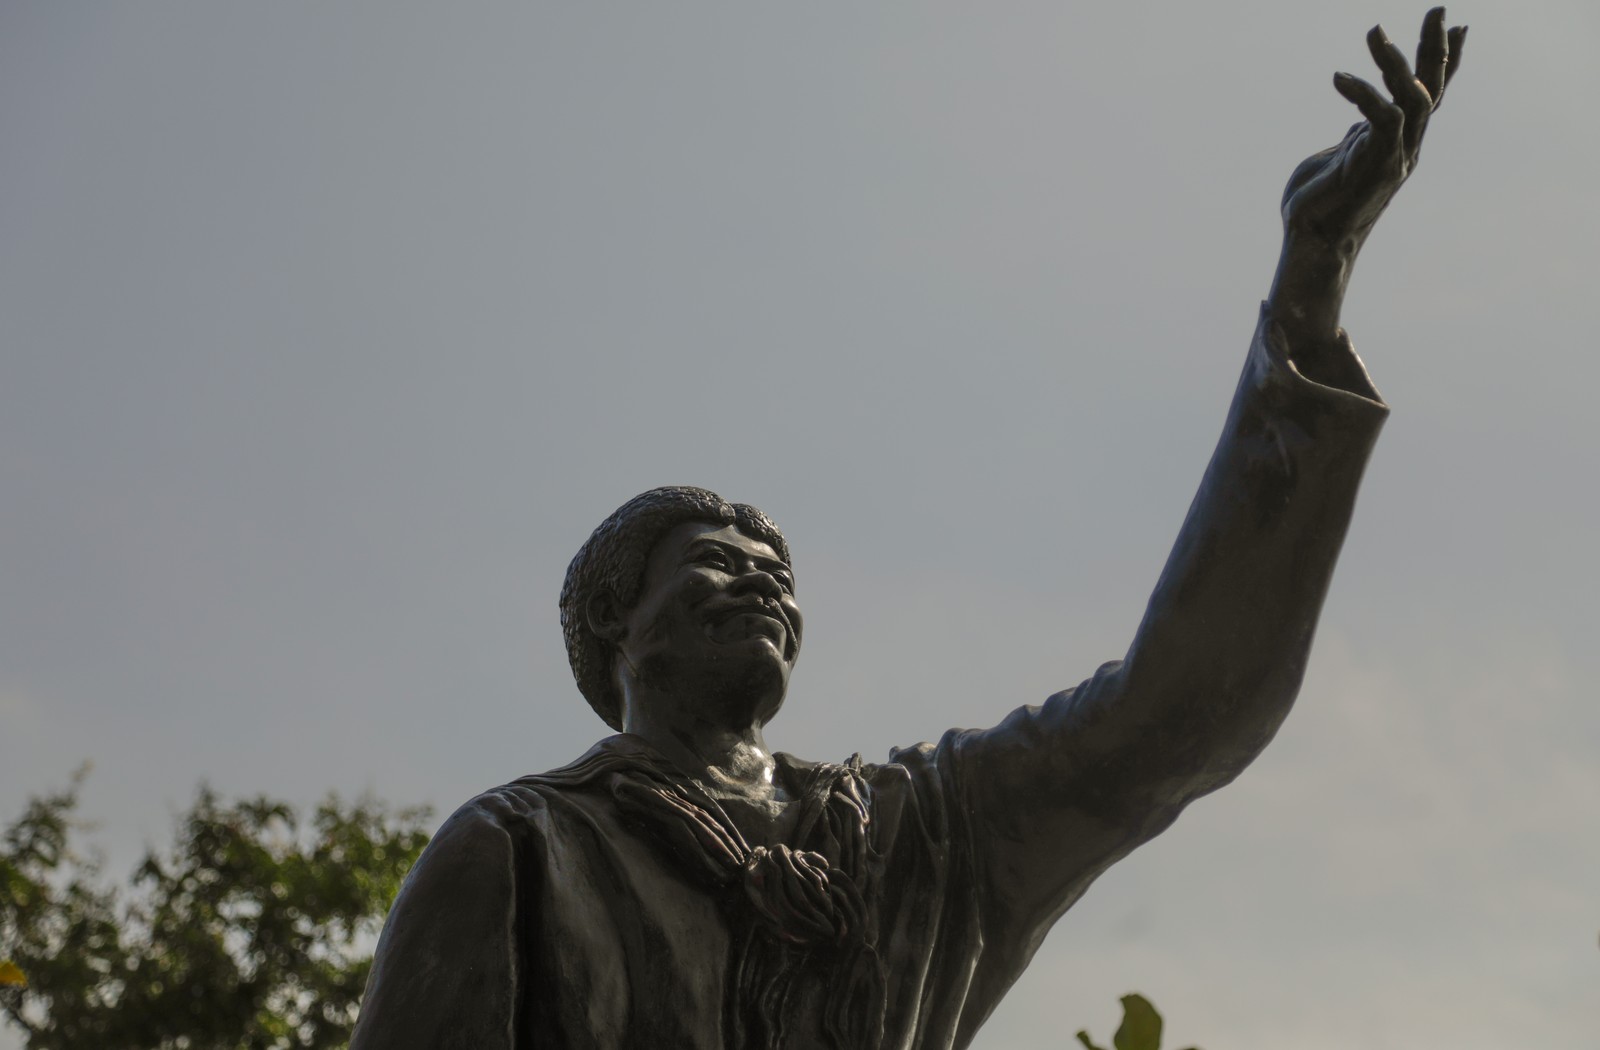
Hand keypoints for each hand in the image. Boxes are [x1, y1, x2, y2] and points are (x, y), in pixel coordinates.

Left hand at [1280, 8, 1466, 253]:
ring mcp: (1395, 157)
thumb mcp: (1342, 156)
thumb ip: (1358, 135)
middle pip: (1432, 89)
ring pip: (1414, 99)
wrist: (1311, 242)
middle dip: (1436, 47)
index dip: (1445, 61)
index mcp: (1399, 142)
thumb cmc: (1318, 203)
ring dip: (1396, 63)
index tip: (1457, 26)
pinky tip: (1339, 77)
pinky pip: (1382, 118)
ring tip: (1375, 32)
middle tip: (1438, 9)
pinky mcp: (1376, 165)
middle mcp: (1405, 147)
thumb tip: (1363, 119)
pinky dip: (1363, 93)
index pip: (1430, 94)